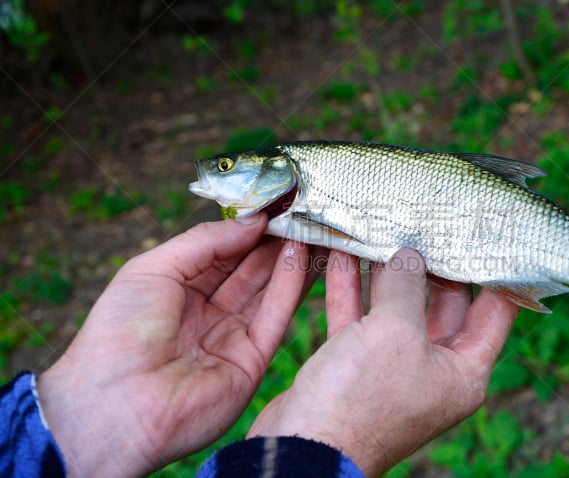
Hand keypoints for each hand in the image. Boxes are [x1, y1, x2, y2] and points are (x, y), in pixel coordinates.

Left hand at [37, 214, 316, 476]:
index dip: (247, 228)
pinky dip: (290, 285)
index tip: (273, 203)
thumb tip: (253, 219)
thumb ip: (206, 241)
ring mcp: (230, 338)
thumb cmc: (119, 334)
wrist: (115, 407)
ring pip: (267, 290)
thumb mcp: (153, 269)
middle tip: (301, 210)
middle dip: (274, 240)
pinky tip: (302, 255)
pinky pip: (274, 317)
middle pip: (249, 270)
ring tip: (311, 224)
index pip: (221, 253)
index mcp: (177, 291)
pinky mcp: (251, 361)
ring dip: (290, 258)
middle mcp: (206, 313)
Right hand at [247, 249, 518, 476]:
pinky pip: (360, 319)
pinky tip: (344, 253)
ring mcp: (394, 368)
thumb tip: (409, 255)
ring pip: (396, 308)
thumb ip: (406, 286)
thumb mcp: (394, 333)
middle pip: (443, 304)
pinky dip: (351, 289)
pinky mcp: (356, 367)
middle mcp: (434, 369)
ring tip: (383, 227)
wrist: (302, 449)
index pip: (495, 311)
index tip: (492, 233)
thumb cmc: (359, 401)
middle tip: (428, 221)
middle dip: (432, 263)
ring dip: (386, 271)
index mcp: (463, 370)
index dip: (496, 270)